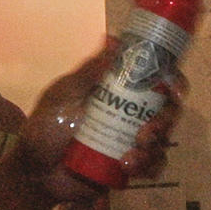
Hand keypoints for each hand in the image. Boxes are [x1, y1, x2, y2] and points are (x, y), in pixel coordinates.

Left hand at [21, 47, 182, 201]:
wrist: (35, 171)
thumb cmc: (46, 128)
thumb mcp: (64, 95)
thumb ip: (89, 71)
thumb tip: (113, 38)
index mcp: (119, 94)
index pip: (156, 81)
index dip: (174, 82)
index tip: (175, 89)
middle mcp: (131, 116)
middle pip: (168, 112)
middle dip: (165, 121)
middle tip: (147, 132)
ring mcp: (133, 142)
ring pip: (163, 141)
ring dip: (154, 149)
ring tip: (130, 158)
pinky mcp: (131, 167)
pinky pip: (154, 167)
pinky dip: (147, 167)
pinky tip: (127, 169)